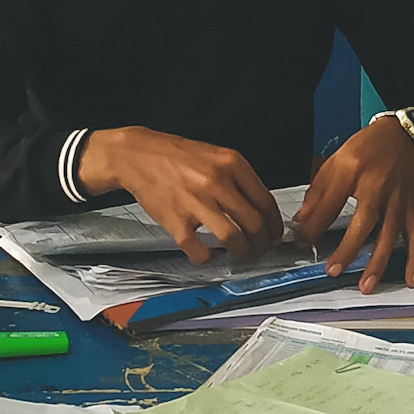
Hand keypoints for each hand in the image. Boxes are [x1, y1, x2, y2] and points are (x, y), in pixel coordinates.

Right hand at [75, 127, 282, 263]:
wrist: (139, 155)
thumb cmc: (178, 157)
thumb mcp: (216, 155)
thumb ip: (239, 178)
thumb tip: (261, 210)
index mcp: (231, 163)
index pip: (266, 201)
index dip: (274, 224)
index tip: (274, 234)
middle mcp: (216, 182)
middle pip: (254, 224)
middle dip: (262, 243)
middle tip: (260, 248)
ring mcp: (195, 203)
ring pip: (233, 239)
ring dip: (241, 253)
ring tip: (240, 253)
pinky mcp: (176, 221)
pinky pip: (200, 251)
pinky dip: (208, 258)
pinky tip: (208, 253)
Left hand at [296, 115, 413, 294]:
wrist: (402, 136)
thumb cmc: (366, 148)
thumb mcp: (335, 161)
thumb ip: (317, 193)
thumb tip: (301, 221)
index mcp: (353, 172)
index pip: (330, 203)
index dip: (313, 225)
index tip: (302, 242)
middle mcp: (377, 187)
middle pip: (364, 222)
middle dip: (348, 249)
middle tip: (332, 271)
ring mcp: (395, 200)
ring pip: (390, 234)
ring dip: (379, 262)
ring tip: (367, 286)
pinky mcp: (408, 207)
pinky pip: (413, 235)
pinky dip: (413, 259)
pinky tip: (411, 279)